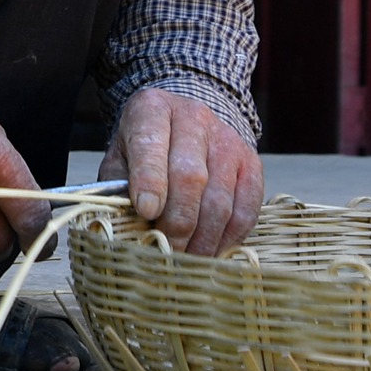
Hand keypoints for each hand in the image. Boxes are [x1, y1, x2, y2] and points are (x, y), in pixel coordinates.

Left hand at [97, 88, 261, 255]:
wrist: (186, 124)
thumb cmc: (145, 148)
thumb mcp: (120, 157)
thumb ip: (119, 187)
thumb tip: (127, 228)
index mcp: (151, 110)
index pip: (152, 146)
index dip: (151, 182)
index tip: (146, 212)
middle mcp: (193, 118)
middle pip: (190, 177)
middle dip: (177, 222)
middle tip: (167, 252)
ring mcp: (227, 140)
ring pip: (220, 198)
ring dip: (203, 238)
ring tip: (187, 260)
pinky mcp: (251, 163)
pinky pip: (246, 209)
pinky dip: (229, 237)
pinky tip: (212, 251)